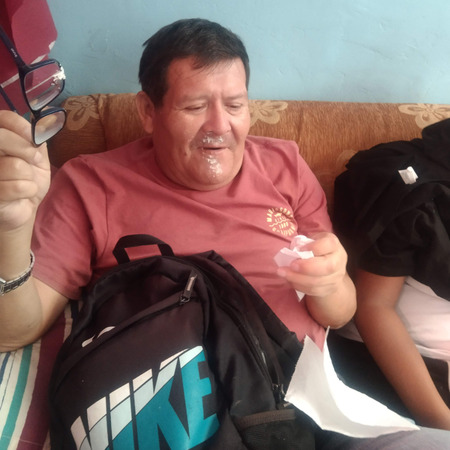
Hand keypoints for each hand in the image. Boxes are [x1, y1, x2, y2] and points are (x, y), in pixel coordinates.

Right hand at [0, 111, 50, 231]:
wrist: (22, 207)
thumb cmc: (27, 179)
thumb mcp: (37, 157)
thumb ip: (36, 141)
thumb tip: (43, 125)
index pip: (3, 118)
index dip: (21, 125)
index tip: (34, 137)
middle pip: (2, 138)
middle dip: (26, 150)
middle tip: (34, 161)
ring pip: (14, 165)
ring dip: (29, 176)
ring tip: (25, 181)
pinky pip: (17, 186)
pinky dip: (28, 190)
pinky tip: (23, 193)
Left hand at [277, 232, 355, 327]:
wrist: (330, 269)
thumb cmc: (316, 250)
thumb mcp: (312, 240)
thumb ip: (305, 243)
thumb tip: (293, 250)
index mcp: (334, 244)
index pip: (329, 244)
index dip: (314, 247)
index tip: (299, 249)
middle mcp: (339, 260)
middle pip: (328, 266)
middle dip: (306, 267)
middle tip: (291, 265)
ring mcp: (336, 276)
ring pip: (318, 282)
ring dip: (298, 279)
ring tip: (283, 273)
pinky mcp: (330, 289)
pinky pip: (313, 291)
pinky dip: (299, 286)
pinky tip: (289, 281)